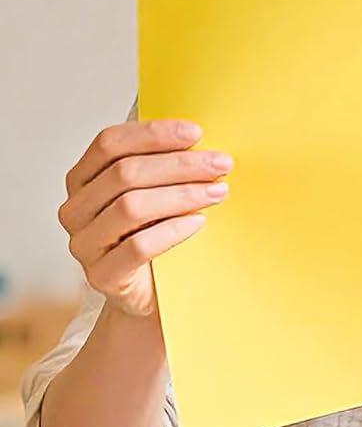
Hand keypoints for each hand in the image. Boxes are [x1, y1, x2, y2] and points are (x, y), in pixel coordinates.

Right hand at [57, 120, 230, 319]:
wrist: (150, 293)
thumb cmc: (156, 233)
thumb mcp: (156, 193)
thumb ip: (163, 165)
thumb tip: (199, 136)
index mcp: (82, 179)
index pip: (109, 144)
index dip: (153, 134)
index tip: (196, 133)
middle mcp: (75, 209)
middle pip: (124, 174)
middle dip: (180, 164)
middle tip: (221, 163)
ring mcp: (84, 244)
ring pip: (131, 207)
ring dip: (182, 194)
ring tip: (218, 190)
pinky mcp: (102, 276)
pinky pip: (138, 247)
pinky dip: (173, 231)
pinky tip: (199, 222)